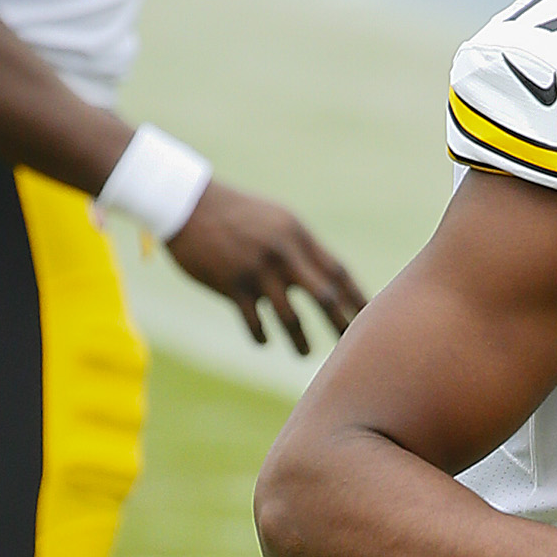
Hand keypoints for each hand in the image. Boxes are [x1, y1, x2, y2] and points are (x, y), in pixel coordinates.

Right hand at [167, 181, 367, 354]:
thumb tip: (330, 283)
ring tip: (305, 353)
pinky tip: (264, 340)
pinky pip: (255, 322)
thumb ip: (302, 250)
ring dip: (300, 341)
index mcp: (297, 236)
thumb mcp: (277, 222)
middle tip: (348, 343)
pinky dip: (261, 336)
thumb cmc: (236, 214)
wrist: (187, 203)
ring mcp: (257, 271)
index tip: (370, 318)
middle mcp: (283, 254)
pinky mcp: (232, 286)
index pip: (338, 272)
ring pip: (290, 318)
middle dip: (340, 324)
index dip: (356, 297)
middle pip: (324, 297)